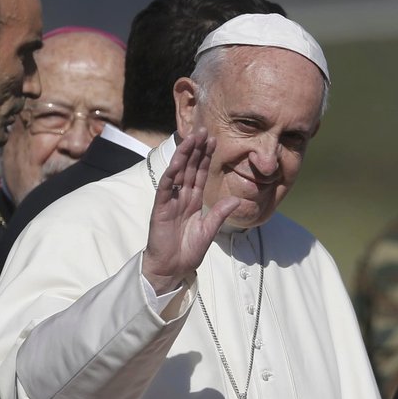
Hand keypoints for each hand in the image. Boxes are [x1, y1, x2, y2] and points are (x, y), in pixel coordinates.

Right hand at [141, 128, 239, 293]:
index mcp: (193, 201)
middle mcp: (181, 197)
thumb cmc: (188, 250)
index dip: (206, 158)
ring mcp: (170, 201)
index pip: (201, 174)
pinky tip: (178, 161)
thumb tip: (236, 200)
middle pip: (190, 168)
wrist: (172, 267)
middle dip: (196, 149)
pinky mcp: (161, 209)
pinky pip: (166, 188)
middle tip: (204, 130)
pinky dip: (172, 174)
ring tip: (192, 138)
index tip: (214, 140)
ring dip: (184, 155)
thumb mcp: (209, 230)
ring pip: (178, 173)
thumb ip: (220, 213)